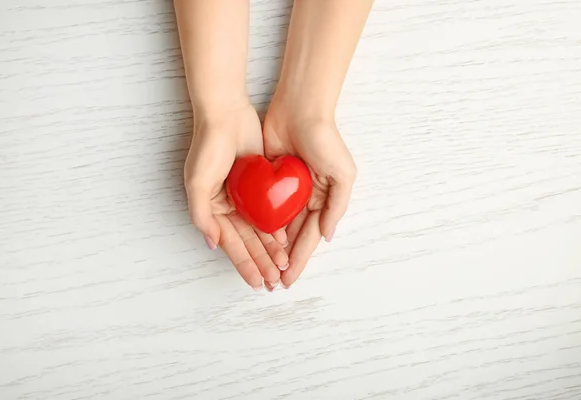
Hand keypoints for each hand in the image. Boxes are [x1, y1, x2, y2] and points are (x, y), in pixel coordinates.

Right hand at [184, 104, 288, 289]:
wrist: (227, 114)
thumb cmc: (207, 147)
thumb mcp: (197, 183)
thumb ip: (202, 216)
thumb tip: (212, 245)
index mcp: (211, 210)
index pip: (230, 245)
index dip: (244, 265)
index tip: (256, 283)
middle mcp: (227, 206)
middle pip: (247, 242)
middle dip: (260, 262)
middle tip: (275, 281)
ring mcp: (244, 196)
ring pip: (260, 229)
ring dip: (270, 249)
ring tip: (283, 266)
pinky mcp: (259, 184)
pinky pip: (270, 210)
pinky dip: (277, 226)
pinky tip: (286, 240)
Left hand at [263, 102, 356, 286]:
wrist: (300, 110)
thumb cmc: (325, 141)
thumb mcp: (343, 175)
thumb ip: (337, 206)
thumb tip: (327, 236)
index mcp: (324, 200)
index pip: (310, 236)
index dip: (301, 258)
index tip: (290, 278)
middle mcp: (305, 199)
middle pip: (293, 237)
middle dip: (285, 259)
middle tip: (274, 282)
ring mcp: (286, 190)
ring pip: (276, 226)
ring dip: (271, 247)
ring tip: (262, 267)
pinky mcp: (268, 179)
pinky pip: (262, 206)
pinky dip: (259, 224)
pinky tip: (252, 240)